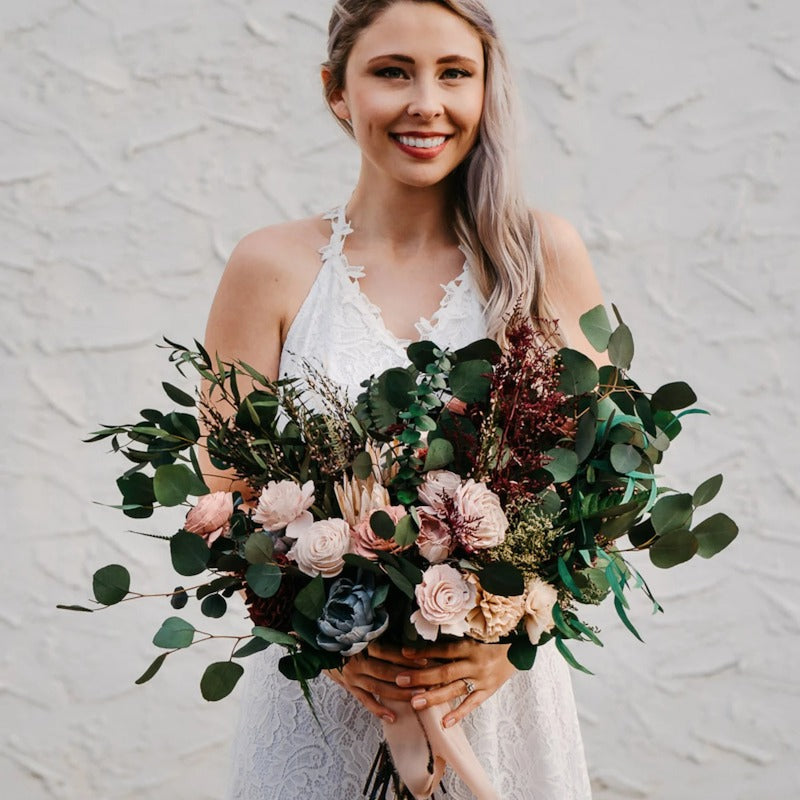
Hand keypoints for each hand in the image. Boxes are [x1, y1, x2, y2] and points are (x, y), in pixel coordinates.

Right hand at [323, 640, 429, 722]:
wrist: (320, 648)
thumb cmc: (345, 637)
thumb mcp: (359, 631)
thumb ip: (378, 633)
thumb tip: (404, 632)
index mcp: (361, 644)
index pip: (387, 652)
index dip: (405, 657)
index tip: (425, 660)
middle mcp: (357, 662)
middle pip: (385, 672)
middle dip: (407, 678)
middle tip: (427, 682)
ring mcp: (352, 677)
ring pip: (378, 688)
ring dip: (398, 694)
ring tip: (417, 698)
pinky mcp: (349, 687)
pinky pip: (365, 701)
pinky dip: (378, 710)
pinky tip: (393, 717)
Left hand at [394, 640, 515, 728]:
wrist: (520, 646)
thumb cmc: (493, 637)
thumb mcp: (475, 633)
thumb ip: (455, 638)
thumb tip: (428, 640)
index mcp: (470, 646)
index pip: (443, 650)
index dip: (423, 652)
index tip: (403, 653)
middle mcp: (475, 663)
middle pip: (445, 671)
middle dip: (421, 677)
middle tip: (400, 681)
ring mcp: (482, 679)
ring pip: (455, 690)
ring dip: (434, 697)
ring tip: (415, 703)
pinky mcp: (489, 690)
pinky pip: (472, 704)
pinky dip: (459, 714)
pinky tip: (444, 723)